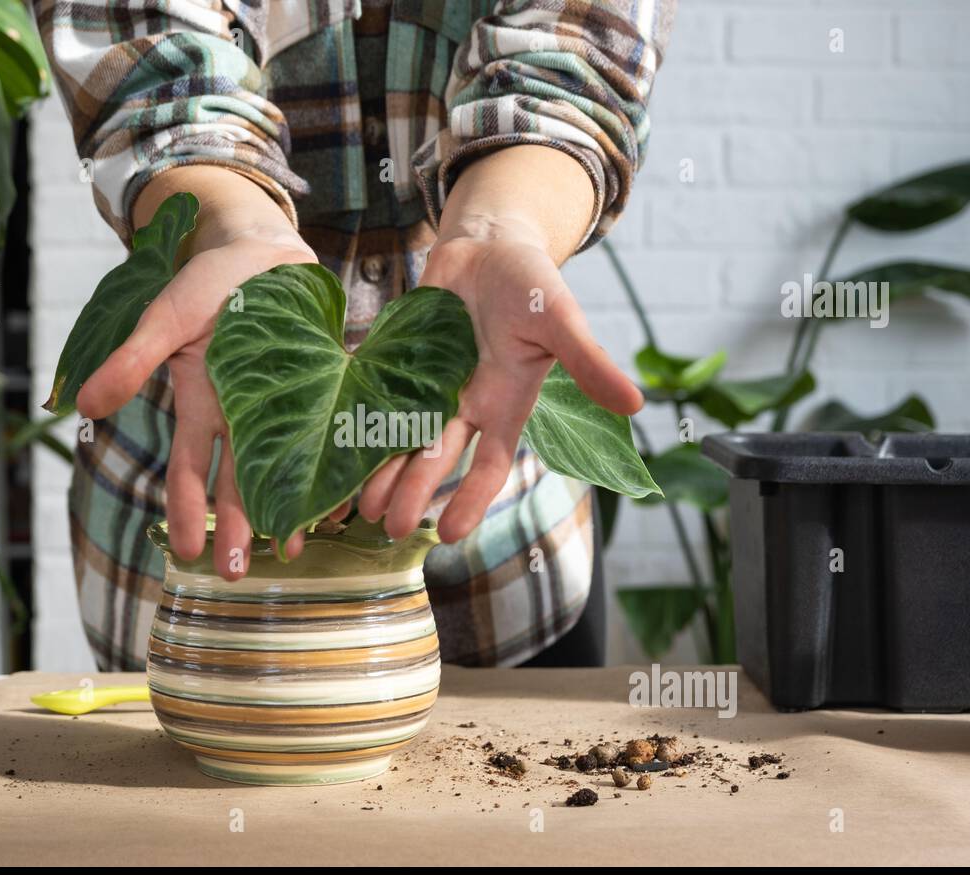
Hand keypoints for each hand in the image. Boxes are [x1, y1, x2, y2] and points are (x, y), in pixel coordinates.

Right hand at [75, 166, 318, 578]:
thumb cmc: (206, 282)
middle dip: (238, 527)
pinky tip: (350, 495)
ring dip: (288, 507)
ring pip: (285, 466)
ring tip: (295, 551)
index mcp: (204, 403)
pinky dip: (339, 462)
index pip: (189, 468)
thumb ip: (132, 361)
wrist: (260, 247)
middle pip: (239, 480)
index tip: (187, 553)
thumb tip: (85, 405)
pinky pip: (332, 431)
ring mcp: (284, 403)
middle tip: (238, 574)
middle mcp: (243, 414)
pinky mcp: (323, 386)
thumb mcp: (165, 317)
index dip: (186, 510)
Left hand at [358, 213, 641, 543]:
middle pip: (435, 457)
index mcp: (504, 403)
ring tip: (358, 505)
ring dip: (380, 470)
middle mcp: (463, 403)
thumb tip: (637, 404)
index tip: (450, 533)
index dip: (471, 498)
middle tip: (388, 528)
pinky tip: (332, 445)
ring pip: (399, 435)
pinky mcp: (397, 360)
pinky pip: (372, 395)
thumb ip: (590, 364)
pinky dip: (354, 419)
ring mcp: (426, 383)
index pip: (490, 464)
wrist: (489, 246)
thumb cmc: (532, 285)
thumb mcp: (562, 321)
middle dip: (412, 492)